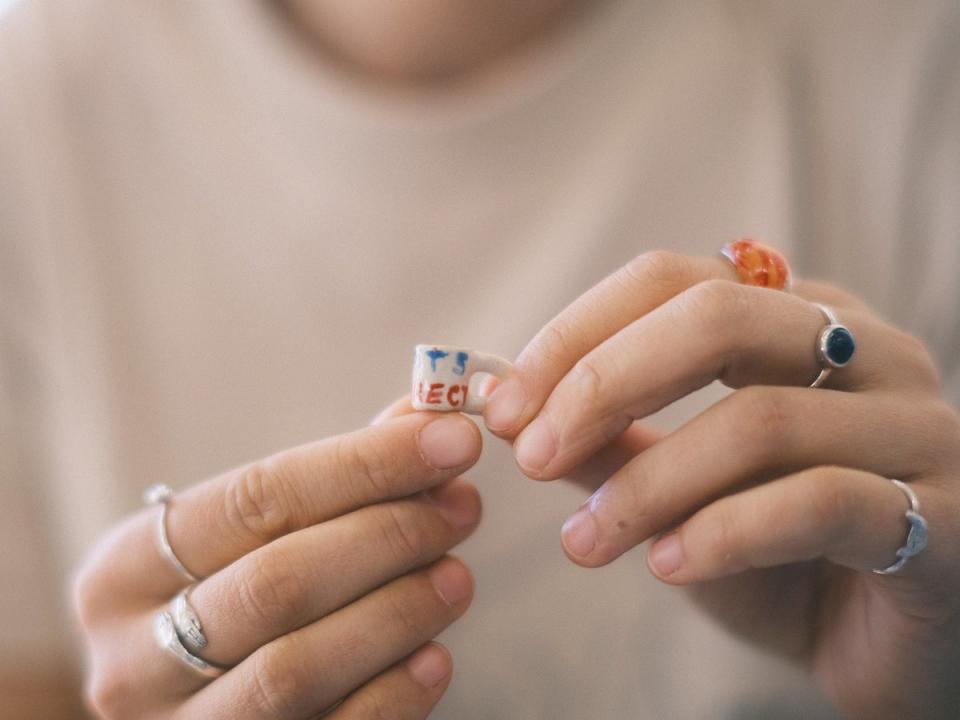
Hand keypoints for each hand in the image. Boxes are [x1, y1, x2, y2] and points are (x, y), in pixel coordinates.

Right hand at [72, 411, 482, 718]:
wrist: (191, 707)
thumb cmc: (231, 598)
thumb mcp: (249, 539)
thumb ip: (336, 479)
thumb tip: (428, 418)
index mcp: (126, 569)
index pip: (256, 499)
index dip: (364, 465)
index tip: (450, 440)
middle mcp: (132, 657)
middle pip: (276, 583)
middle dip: (387, 535)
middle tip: (461, 507)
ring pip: (294, 669)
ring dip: (396, 613)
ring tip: (457, 575)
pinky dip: (390, 697)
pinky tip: (435, 658)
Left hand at [484, 250, 959, 718]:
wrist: (890, 648)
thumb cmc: (778, 557)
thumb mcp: (679, 491)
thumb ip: (610, 446)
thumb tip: (514, 413)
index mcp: (799, 320)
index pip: (674, 279)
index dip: (577, 334)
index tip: (505, 406)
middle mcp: (868, 350)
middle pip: (718, 318)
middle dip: (602, 384)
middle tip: (529, 459)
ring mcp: (916, 425)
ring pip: (761, 418)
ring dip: (648, 483)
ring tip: (583, 543)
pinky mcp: (947, 515)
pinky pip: (822, 502)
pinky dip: (726, 533)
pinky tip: (669, 567)